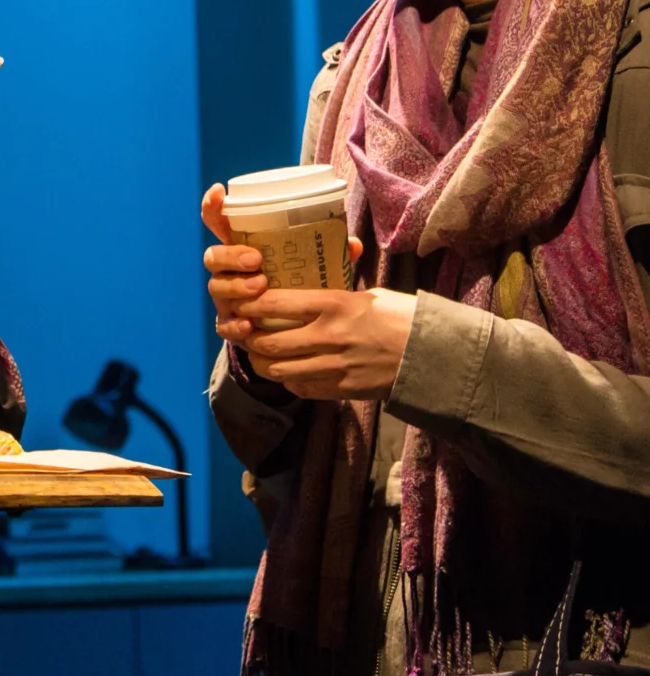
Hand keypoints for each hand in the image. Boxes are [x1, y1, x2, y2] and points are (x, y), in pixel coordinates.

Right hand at [201, 182, 363, 343]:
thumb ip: (330, 253)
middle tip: (256, 259)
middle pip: (213, 256)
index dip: (213, 205)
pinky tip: (249, 325)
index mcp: (243, 248)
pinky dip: (233, 325)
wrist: (295, 330)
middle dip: (230, 256)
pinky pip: (221, 325)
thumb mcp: (313, 266)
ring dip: (235, 287)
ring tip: (259, 287)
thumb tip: (353, 244)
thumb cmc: (300, 287)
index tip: (219, 192)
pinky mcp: (229, 324)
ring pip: (216, 287)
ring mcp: (226, 297)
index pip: (219, 223)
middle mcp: (228, 271)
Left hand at [235, 285, 414, 399]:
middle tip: (243, 331)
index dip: (249, 305)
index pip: (275, 304)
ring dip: (263, 362)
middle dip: (249, 338)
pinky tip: (288, 371)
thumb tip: (306, 286)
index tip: (240, 302)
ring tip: (259, 353)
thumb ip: (334, 294)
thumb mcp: (367, 295)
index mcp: (334, 305)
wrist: (437, 354)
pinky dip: (287, 381)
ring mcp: (335, 366)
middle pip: (268, 342)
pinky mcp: (344, 389)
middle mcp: (329, 336)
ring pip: (278, 370)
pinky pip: (301, 388)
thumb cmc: (402, 316)